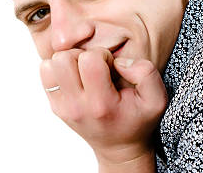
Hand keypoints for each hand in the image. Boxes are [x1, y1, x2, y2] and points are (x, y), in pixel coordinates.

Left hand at [40, 47, 166, 169]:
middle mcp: (76, 106)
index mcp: (101, 104)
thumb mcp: (156, 99)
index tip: (112, 68)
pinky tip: (77, 77)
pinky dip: (60, 69)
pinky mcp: (55, 106)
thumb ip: (145, 73)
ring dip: (69, 61)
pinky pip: (46, 73)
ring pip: (50, 64)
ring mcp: (62, 107)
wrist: (120, 147)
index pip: (89, 59)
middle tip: (97, 68)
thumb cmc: (138, 120)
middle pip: (64, 59)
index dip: (103, 55)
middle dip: (82, 55)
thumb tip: (119, 61)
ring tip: (85, 71)